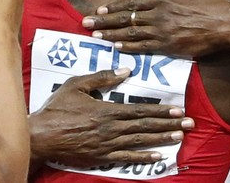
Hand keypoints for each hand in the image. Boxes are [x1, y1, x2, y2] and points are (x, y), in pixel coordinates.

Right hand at [29, 69, 194, 167]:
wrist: (40, 136)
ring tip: (179, 137)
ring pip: (140, 141)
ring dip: (162, 139)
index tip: (178, 110)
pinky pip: (126, 157)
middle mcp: (112, 128)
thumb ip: (103, 77)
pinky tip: (158, 157)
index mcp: (108, 109)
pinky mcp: (101, 157)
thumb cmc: (57, 108)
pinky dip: (143, 157)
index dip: (162, 111)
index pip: (141, 110)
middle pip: (146, 125)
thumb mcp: (77, 84)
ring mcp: (107, 144)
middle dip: (169, 125)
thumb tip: (127, 70)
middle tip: (190, 124)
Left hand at [82, 0, 229, 56]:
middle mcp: (159, 14)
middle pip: (126, 18)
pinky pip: (145, 48)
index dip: (114, 7)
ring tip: (95, 37)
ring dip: (111, 35)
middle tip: (85, 24)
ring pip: (131, 33)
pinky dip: (129, 48)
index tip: (99, 10)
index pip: (132, 3)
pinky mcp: (171, 46)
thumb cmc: (215, 0)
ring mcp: (164, 31)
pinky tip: (117, 48)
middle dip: (104, 21)